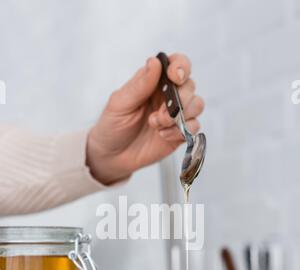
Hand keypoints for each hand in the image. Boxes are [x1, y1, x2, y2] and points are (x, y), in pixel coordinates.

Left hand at [87, 53, 203, 184]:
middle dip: (181, 98)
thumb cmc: (112, 127)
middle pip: (190, 85)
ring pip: (197, 105)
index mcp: (153, 82)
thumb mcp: (120, 104)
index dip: (181, 66)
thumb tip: (155, 62)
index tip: (175, 77)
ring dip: (180, 115)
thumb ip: (139, 85)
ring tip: (157, 124)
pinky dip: (180, 131)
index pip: (177, 64)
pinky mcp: (180, 133)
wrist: (112, 157)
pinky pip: (194, 127)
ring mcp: (175, 115)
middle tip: (161, 113)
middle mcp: (168, 96)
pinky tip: (162, 135)